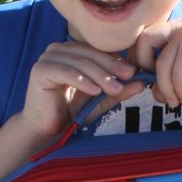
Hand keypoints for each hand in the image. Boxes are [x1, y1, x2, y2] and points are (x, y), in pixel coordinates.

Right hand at [19, 41, 144, 140]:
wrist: (46, 131)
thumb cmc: (71, 114)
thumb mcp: (99, 100)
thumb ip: (117, 91)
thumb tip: (141, 83)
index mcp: (71, 52)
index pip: (96, 50)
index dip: (115, 60)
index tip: (133, 72)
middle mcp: (58, 50)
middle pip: (89, 54)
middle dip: (110, 66)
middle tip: (128, 77)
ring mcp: (47, 58)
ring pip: (80, 62)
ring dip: (99, 75)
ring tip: (114, 89)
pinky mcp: (40, 70)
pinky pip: (66, 72)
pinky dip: (82, 81)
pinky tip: (95, 91)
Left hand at [132, 19, 181, 108]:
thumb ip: (163, 81)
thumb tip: (148, 88)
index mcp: (176, 29)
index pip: (143, 37)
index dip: (138, 58)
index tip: (146, 79)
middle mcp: (180, 26)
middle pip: (144, 41)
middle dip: (144, 67)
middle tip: (155, 88)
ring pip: (160, 65)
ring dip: (166, 90)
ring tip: (177, 102)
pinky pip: (175, 74)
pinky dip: (179, 91)